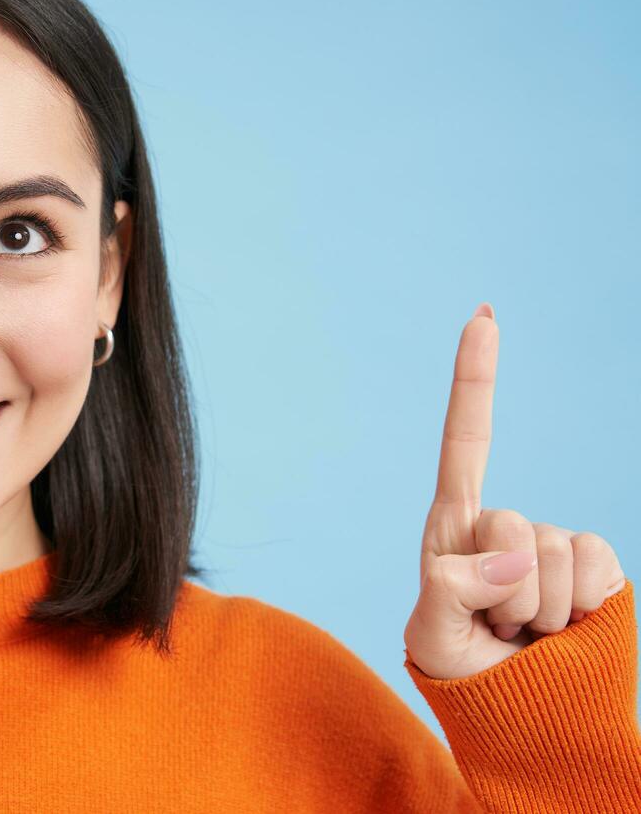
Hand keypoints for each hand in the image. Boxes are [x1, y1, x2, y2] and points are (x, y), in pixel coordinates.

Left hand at [403, 302, 625, 680]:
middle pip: (509, 523)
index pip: (467, 442)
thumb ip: (452, 591)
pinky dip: (578, 609)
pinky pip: (598, 571)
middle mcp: (509, 525)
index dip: (477, 378)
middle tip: (492, 625)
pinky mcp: (600, 571)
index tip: (484, 315)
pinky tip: (561, 631)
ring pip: (554, 555)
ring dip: (535, 610)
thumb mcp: (433, 634)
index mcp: (455, 527)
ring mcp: (557, 545)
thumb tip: (513, 557)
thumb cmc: (463, 669)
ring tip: (521, 633)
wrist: (521, 718)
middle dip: (498, 589)